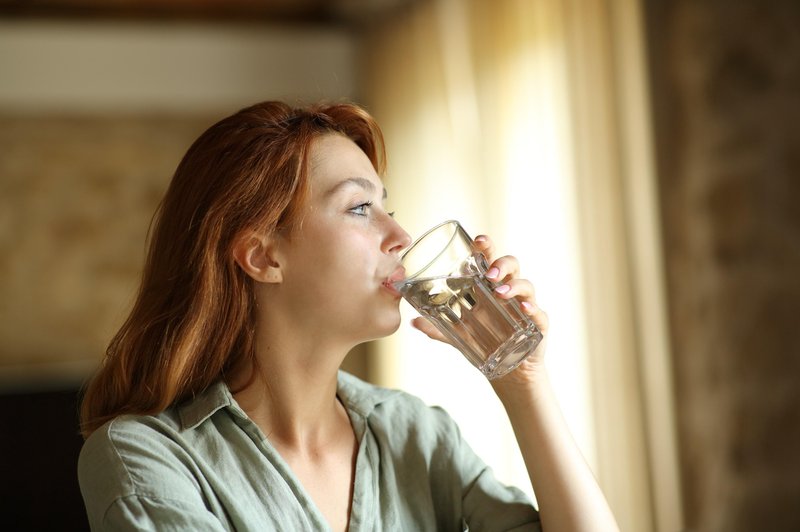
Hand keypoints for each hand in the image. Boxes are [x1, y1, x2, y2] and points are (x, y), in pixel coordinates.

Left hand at [410, 234, 549, 391]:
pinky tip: (525, 309)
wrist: (509, 370)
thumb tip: (413, 322)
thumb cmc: (485, 343)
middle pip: (511, 266)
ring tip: (500, 293)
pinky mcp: (537, 324)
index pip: (489, 259)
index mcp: (490, 287)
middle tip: (489, 274)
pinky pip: (539, 312)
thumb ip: (437, 328)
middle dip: (501, 264)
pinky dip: (533, 309)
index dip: (486, 247)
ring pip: (526, 285)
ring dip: (513, 286)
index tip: (478, 240)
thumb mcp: (458, 335)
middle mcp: (509, 291)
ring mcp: (525, 306)